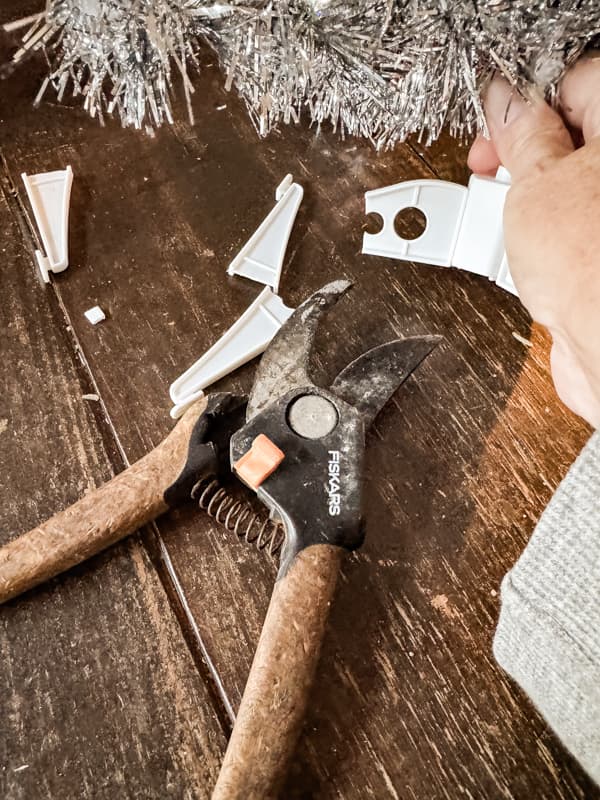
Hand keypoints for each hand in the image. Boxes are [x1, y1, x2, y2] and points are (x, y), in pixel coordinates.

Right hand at [468, 57, 599, 427]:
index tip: (494, 130)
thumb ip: (521, 138)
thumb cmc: (593, 271)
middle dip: (523, 157)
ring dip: (527, 203)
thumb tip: (509, 104)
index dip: (525, 106)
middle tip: (492, 172)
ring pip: (565, 188)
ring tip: (508, 223)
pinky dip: (540, 237)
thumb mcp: (534, 186)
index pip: (574, 88)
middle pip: (571, 138)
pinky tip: (525, 253)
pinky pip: (566, 228)